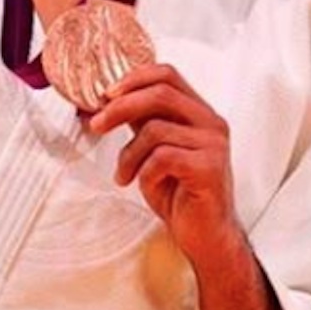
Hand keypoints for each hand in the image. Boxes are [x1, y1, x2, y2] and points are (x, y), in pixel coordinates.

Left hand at [88, 63, 243, 268]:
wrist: (205, 235)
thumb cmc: (179, 192)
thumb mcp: (154, 148)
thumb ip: (141, 121)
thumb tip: (106, 100)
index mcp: (199, 111)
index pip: (167, 74)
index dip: (133, 79)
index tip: (106, 95)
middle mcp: (211, 122)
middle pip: (160, 93)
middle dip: (120, 107)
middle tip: (97, 125)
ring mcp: (214, 144)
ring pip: (155, 129)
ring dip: (129, 154)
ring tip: (124, 174)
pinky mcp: (210, 168)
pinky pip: (162, 158)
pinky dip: (144, 173)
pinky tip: (144, 186)